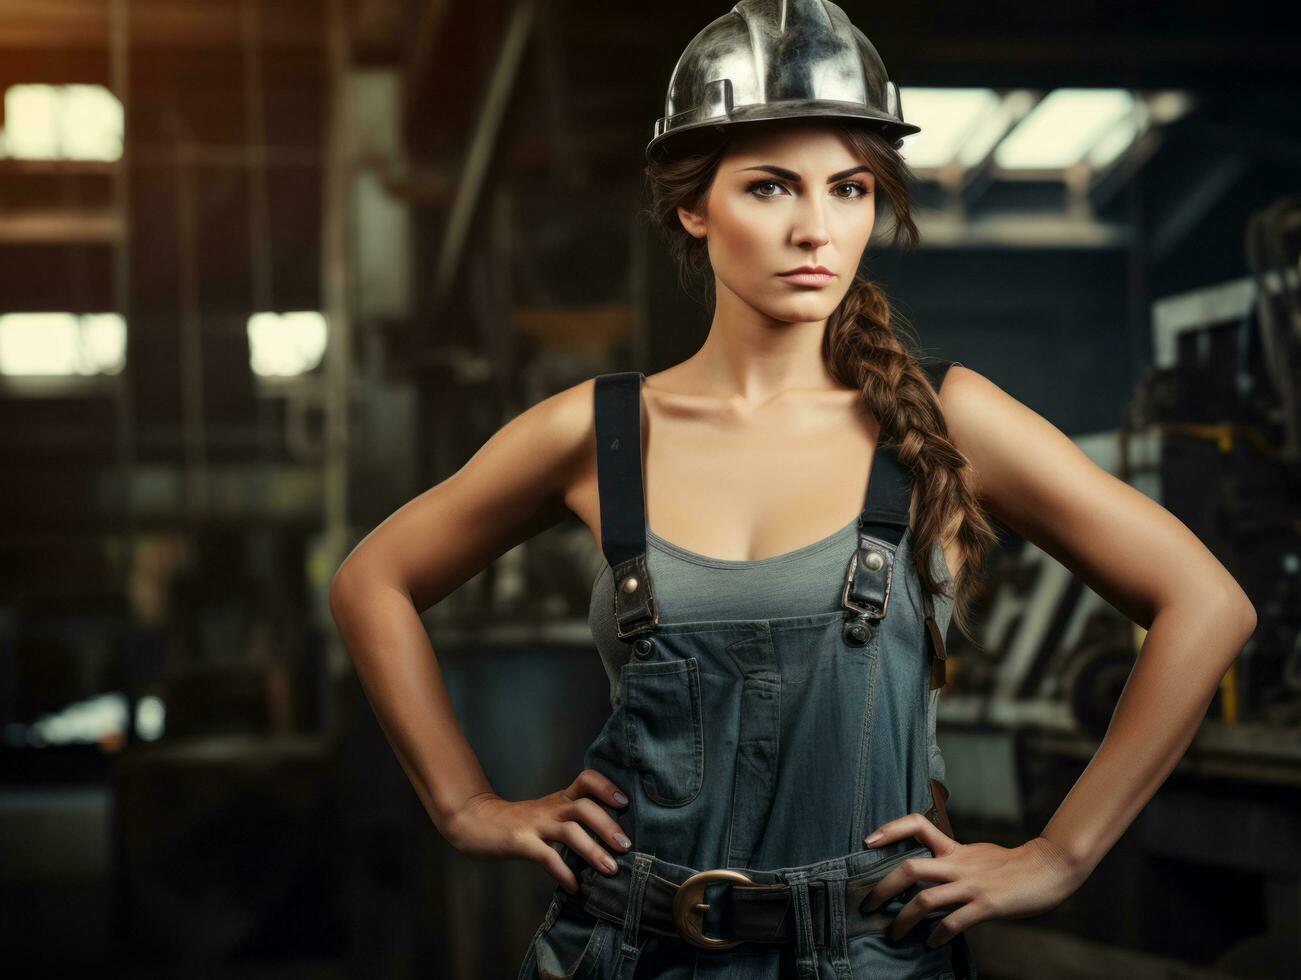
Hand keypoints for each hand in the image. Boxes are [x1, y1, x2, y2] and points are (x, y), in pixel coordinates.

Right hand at [443, 769, 632, 894]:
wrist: (476, 822)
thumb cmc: (520, 822)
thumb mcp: (549, 813)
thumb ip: (574, 819)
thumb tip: (612, 839)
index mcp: (560, 799)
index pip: (586, 780)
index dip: (607, 787)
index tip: (624, 803)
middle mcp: (550, 808)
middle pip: (584, 807)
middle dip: (608, 825)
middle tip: (626, 846)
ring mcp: (535, 824)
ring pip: (570, 831)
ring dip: (593, 850)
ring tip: (610, 869)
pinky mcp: (520, 842)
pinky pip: (546, 856)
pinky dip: (563, 872)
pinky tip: (575, 887)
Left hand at [860, 812, 1086, 946]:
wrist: (1047, 868)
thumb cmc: (1010, 864)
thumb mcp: (975, 852)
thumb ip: (952, 859)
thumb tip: (932, 871)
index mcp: (954, 848)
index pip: (916, 824)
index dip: (890, 829)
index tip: (868, 840)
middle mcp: (957, 865)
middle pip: (909, 869)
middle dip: (882, 888)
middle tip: (867, 904)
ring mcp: (970, 885)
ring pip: (925, 900)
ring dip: (903, 919)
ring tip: (893, 933)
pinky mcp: (985, 905)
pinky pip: (952, 923)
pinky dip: (937, 935)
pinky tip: (930, 943)